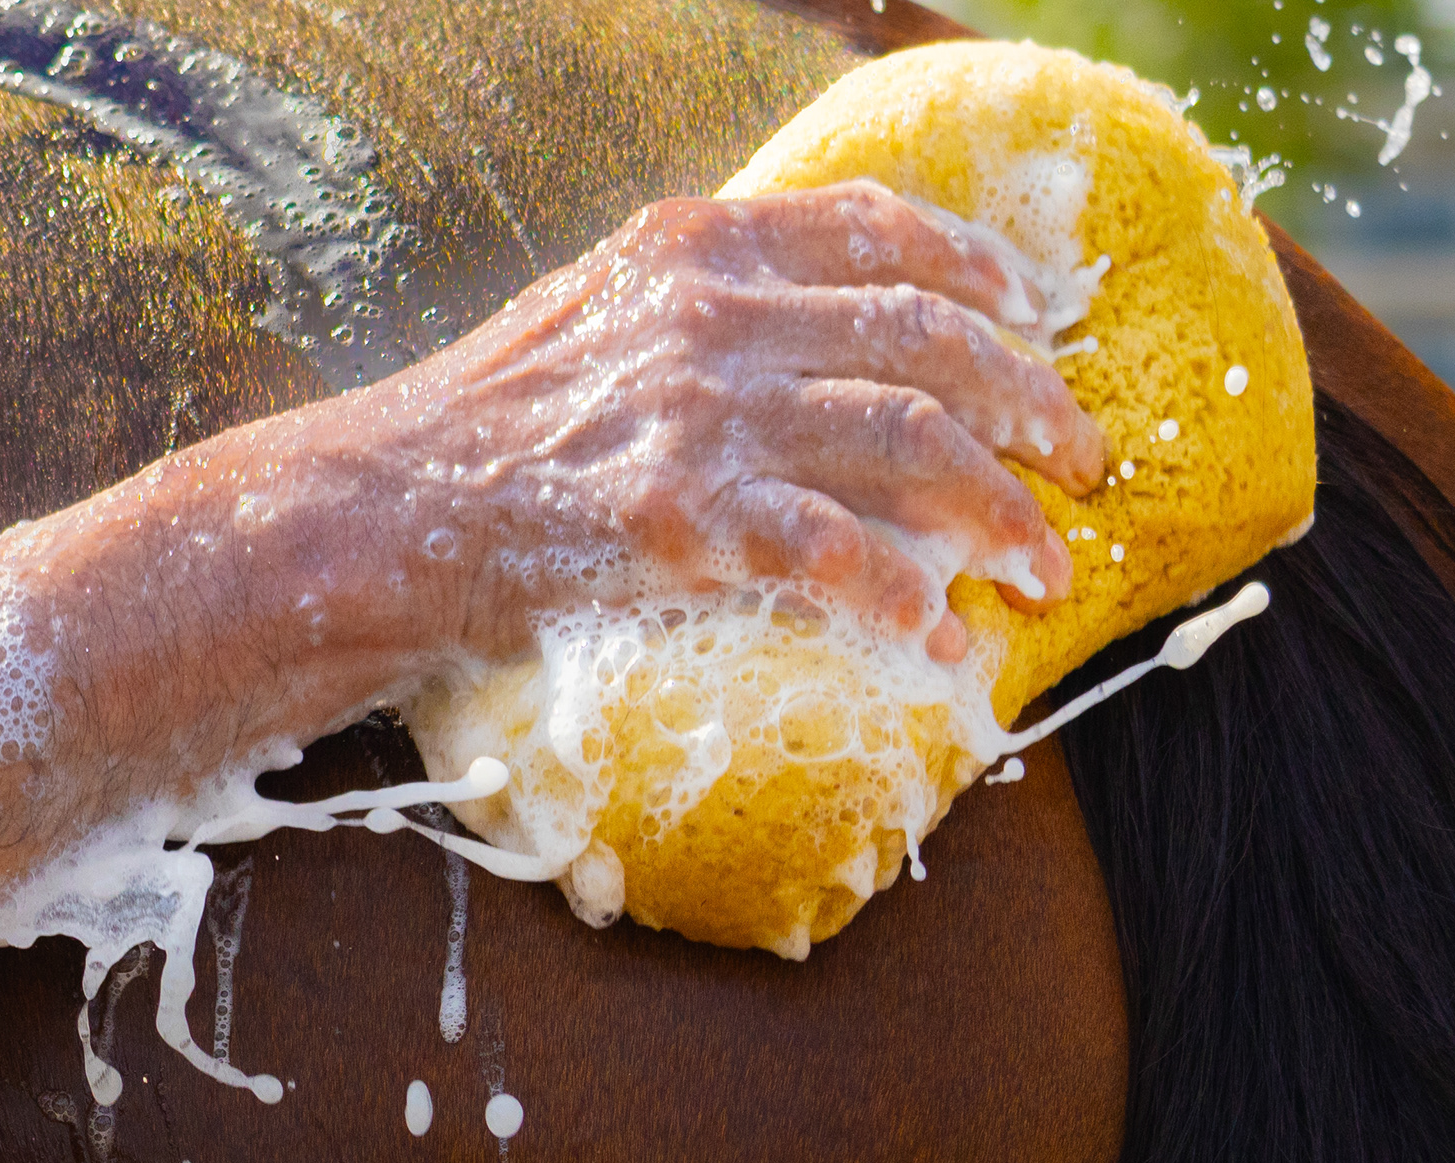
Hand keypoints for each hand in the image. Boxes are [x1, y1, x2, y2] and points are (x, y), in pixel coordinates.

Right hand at [310, 182, 1105, 664]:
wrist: (369, 513)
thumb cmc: (478, 435)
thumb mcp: (592, 318)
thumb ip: (699, 310)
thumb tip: (804, 341)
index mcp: (694, 246)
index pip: (877, 229)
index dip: (980, 273)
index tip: (1037, 318)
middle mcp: (709, 312)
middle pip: (927, 336)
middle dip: (1033, 401)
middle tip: (1085, 461)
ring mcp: (696, 412)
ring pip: (911, 438)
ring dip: (1002, 509)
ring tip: (1045, 567)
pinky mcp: (679, 519)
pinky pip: (835, 551)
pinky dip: (906, 597)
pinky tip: (942, 640)